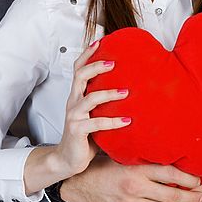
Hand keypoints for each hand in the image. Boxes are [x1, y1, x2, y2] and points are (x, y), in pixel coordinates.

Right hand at [59, 41, 130, 176]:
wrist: (67, 160)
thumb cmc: (85, 136)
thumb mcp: (95, 115)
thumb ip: (107, 104)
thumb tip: (133, 91)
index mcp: (77, 95)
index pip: (78, 69)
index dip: (87, 54)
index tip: (99, 42)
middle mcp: (73, 102)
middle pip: (80, 76)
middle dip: (96, 66)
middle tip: (114, 62)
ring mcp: (74, 116)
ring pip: (90, 98)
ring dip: (109, 94)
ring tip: (126, 92)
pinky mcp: (77, 131)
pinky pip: (95, 123)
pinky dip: (112, 121)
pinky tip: (127, 121)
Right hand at [60, 155, 201, 201]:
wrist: (81, 185)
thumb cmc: (102, 166)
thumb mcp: (122, 155)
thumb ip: (142, 155)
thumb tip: (165, 148)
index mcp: (136, 169)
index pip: (168, 173)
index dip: (186, 178)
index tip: (197, 180)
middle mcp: (136, 188)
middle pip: (170, 195)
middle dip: (190, 198)